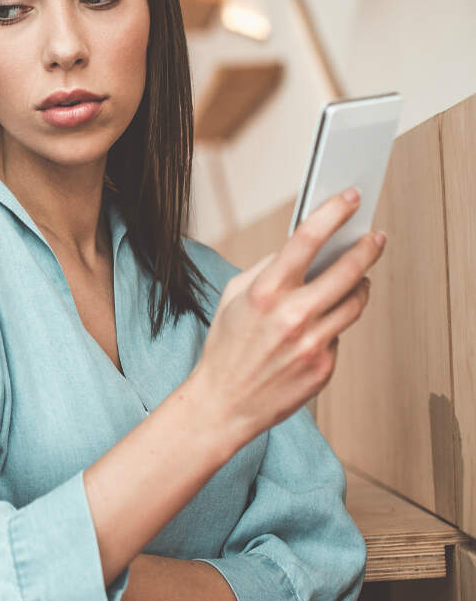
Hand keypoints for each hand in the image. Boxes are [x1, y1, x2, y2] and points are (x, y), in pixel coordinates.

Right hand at [192, 188, 385, 444]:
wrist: (225, 402)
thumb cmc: (226, 347)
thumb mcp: (234, 298)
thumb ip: (266, 269)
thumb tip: (301, 248)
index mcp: (265, 292)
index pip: (307, 240)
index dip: (333, 213)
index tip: (350, 198)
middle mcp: (292, 315)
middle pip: (348, 270)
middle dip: (367, 247)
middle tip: (375, 237)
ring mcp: (312, 343)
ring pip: (355, 302)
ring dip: (360, 285)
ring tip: (357, 278)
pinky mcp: (324, 366)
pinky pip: (340, 333)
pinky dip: (333, 324)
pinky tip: (319, 324)